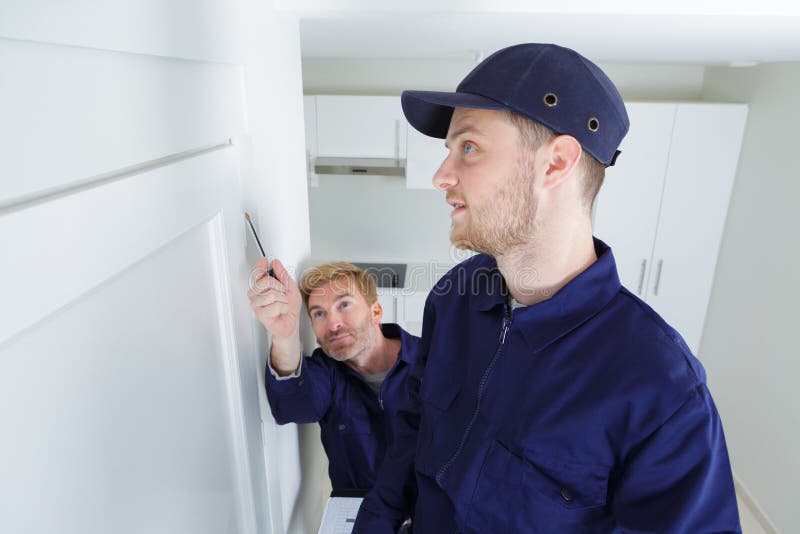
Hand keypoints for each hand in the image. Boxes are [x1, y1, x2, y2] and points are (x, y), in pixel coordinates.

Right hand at [247, 258, 302, 374]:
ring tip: (282, 304)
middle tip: (283, 294)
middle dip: (280, 287)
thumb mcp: (291, 287)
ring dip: (283, 300)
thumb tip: (275, 263)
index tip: (264, 261)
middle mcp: (256, 294)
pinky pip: (276, 305)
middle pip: (265, 281)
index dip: (260, 266)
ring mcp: (256, 304)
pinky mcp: (260, 314)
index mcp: (262, 286)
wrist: (290, 323)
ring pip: (272, 294)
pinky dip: (283, 308)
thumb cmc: (289, 306)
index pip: (257, 273)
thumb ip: (283, 275)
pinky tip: (280, 311)